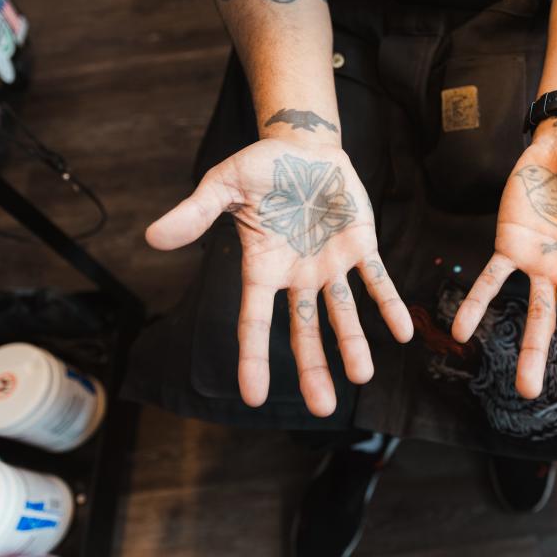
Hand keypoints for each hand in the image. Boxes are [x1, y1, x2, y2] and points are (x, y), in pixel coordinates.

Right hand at [146, 138, 413, 416]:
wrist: (303, 147)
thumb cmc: (261, 169)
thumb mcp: (224, 185)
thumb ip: (195, 213)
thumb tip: (152, 237)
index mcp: (262, 268)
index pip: (255, 321)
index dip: (254, 359)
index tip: (254, 397)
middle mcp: (297, 275)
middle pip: (304, 332)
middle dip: (313, 368)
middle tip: (323, 409)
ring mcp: (330, 264)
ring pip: (342, 313)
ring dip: (353, 343)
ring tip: (363, 376)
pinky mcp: (360, 245)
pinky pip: (377, 280)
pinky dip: (389, 304)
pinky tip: (404, 332)